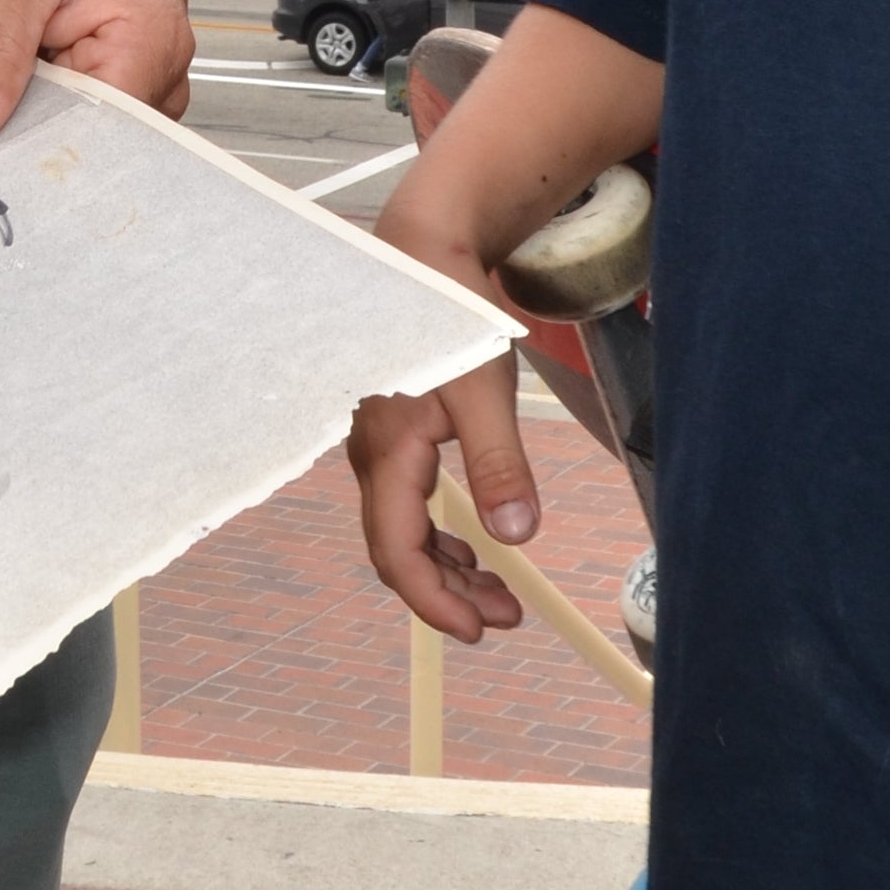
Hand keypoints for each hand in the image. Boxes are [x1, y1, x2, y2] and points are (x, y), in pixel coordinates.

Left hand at [0, 0, 192, 145]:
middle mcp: (160, 66)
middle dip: (24, 146)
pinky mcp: (114, 62)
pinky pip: (75, 102)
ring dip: (26, 123)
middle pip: (92, 142)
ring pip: (80, 126)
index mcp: (148, 44)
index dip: (34, 158)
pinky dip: (34, 101)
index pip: (97, 140)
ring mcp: (141, 67)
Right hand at [350, 346, 540, 643]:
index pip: (398, 554)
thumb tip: (516, 536)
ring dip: (449, 567)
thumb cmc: (451, 318)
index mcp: (389, 455)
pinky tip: (474, 542)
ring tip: (499, 591)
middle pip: (399, 550)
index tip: (477, 632)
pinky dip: (441, 533)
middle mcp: (373, 459)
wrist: (422, 257)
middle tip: (507, 616)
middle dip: (449, 593)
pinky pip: (408, 505)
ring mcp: (379, 448)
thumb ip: (499, 464)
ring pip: (404, 530)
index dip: (434, 602)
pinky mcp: (393, 436)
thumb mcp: (484, 391)